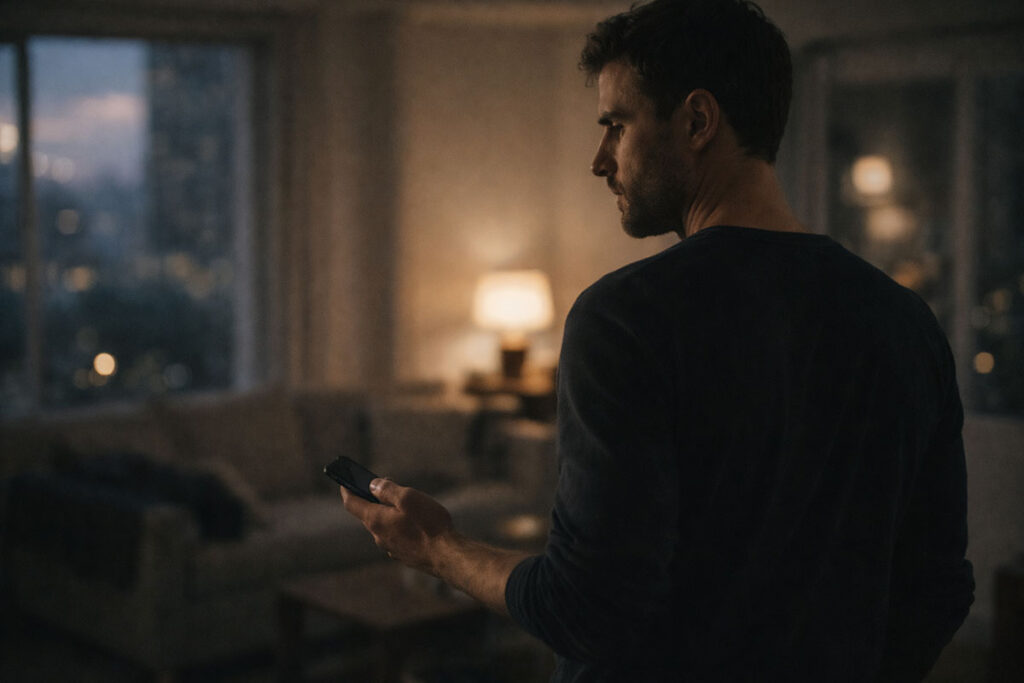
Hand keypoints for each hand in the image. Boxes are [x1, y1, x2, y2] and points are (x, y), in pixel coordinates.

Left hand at [340, 478, 454, 573]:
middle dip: (372, 498)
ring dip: (387, 512)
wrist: (447, 556)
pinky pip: (394, 535)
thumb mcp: (408, 498)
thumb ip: (387, 490)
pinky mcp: (403, 554)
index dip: (347, 489)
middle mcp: (379, 536)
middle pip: (368, 513)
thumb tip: (372, 485)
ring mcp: (390, 547)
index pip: (351, 503)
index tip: (344, 480)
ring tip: (403, 502)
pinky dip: (397, 524)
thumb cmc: (429, 525)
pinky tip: (413, 521)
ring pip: (382, 525)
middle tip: (385, 484)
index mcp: (375, 520)